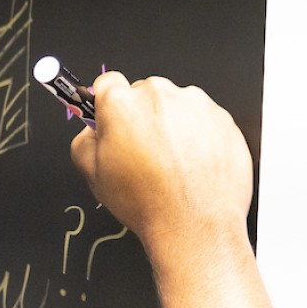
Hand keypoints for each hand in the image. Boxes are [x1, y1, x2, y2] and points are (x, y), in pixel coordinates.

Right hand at [69, 72, 253, 254]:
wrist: (194, 225)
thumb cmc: (149, 203)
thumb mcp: (93, 175)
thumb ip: (84, 141)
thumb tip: (91, 131)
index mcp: (122, 104)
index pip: (108, 82)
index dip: (108, 103)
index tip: (113, 118)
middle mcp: (160, 95)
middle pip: (145, 94)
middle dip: (142, 116)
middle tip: (143, 151)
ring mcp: (195, 105)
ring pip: (176, 106)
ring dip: (172, 125)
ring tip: (172, 162)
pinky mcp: (222, 118)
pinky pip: (204, 119)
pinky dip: (199, 135)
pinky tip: (192, 164)